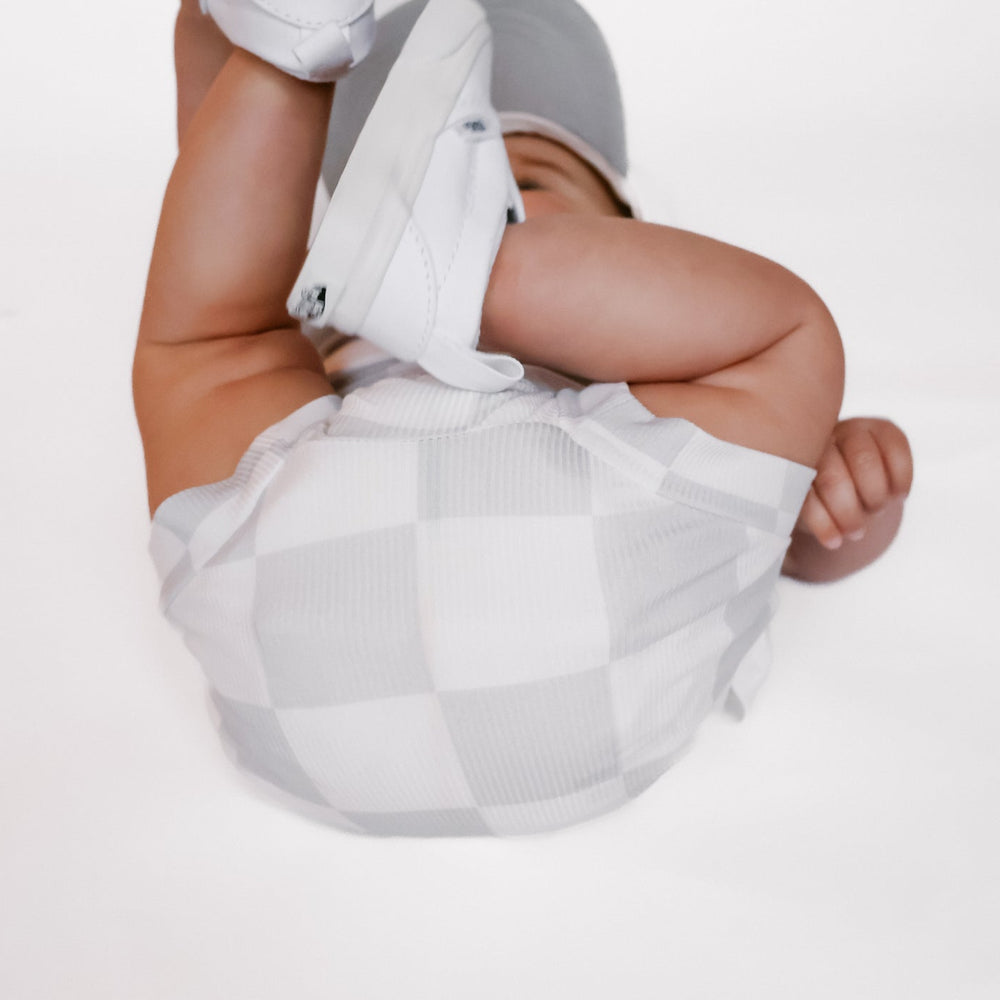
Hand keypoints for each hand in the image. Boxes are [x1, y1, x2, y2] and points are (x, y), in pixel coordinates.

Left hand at [796, 417, 912, 549]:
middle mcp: (820, 439)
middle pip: (832, 478)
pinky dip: (900, 482)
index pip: (803, 490)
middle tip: (855, 532)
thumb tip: (819, 537)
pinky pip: (897, 454)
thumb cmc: (821, 506)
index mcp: (792, 461)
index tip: (834, 543)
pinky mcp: (885, 429)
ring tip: (875, 513)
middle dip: (848, 513)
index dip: (821, 520)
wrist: (850, 492)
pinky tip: (898, 497)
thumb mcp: (806, 512)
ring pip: (864, 464)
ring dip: (874, 498)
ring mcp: (853, 430)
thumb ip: (804, 516)